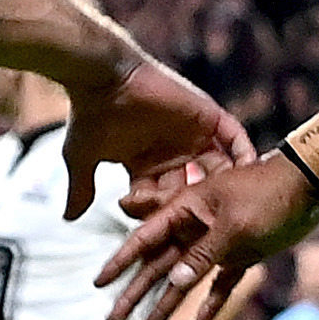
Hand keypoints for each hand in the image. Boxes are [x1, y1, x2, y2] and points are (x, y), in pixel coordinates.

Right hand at [60, 55, 253, 219]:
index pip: (165, 200)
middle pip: (196, 189)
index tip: (181, 242)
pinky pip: (233, 137)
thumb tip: (67, 218)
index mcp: (147, 164)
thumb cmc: (89, 116)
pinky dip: (243, 152)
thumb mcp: (83, 159)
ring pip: (218, 166)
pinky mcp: (206, 115)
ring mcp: (191, 133)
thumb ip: (81, 189)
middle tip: (219, 231)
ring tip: (246, 206)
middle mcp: (172, 151)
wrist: (102, 78)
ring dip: (231, 184)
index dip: (171, 220)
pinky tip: (251, 172)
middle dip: (205, 209)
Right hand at [100, 150, 318, 319]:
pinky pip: (219, 285)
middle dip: (134, 292)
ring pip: (184, 280)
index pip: (145, 237)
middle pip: (158, 264)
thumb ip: (203, 254)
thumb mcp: (233, 225)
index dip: (120, 261)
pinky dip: (209, 304)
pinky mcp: (241, 256)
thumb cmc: (268, 195)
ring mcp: (218, 243)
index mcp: (188, 209)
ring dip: (165, 305)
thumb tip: (174, 282)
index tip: (98, 282)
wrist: (311, 185)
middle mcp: (197, 227)